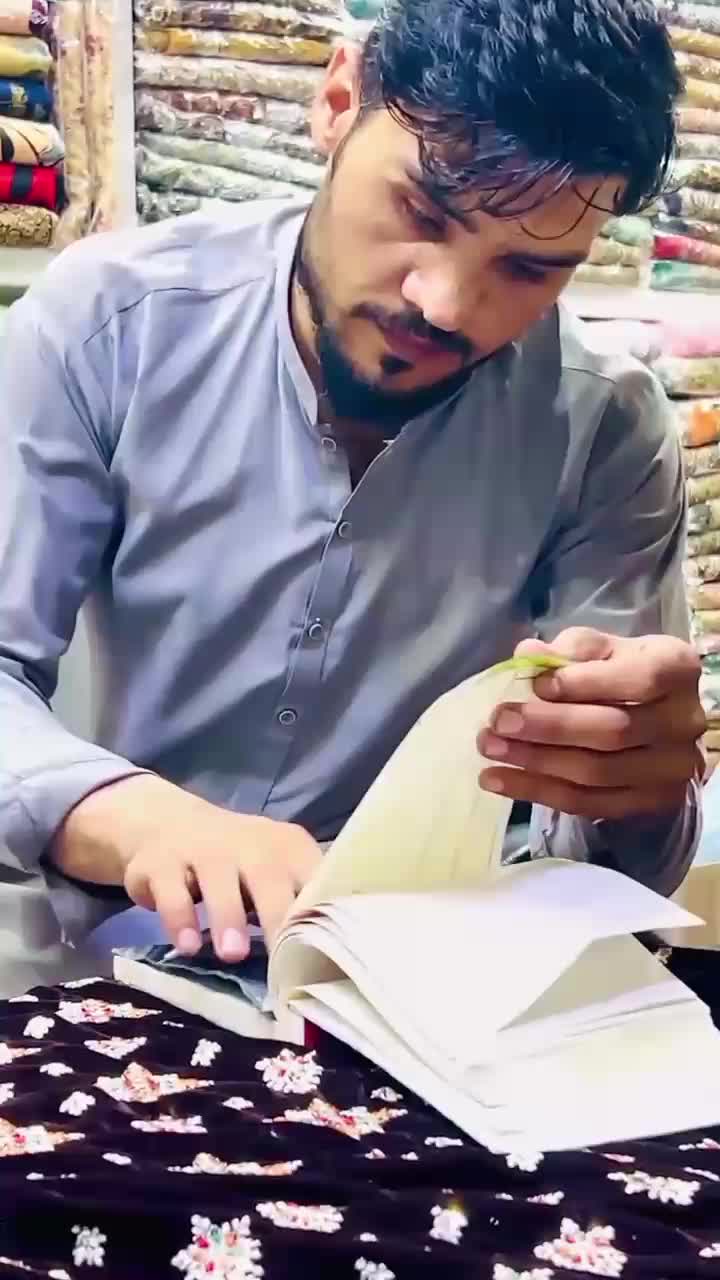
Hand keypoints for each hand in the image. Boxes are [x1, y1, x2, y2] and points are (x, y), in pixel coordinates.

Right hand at [122, 795, 322, 961]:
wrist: (168, 824)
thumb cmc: (237, 862)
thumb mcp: (273, 871)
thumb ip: (297, 903)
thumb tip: (329, 957)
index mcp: (287, 848)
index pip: (312, 878)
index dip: (319, 912)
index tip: (327, 951)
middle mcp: (247, 844)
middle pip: (268, 877)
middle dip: (277, 915)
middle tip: (284, 956)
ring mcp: (202, 850)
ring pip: (218, 880)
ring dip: (228, 916)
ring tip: (233, 954)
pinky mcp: (160, 864)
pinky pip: (170, 892)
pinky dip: (179, 920)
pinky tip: (186, 946)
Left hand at [477, 628, 705, 820]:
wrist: (656, 719)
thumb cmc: (621, 672)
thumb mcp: (602, 648)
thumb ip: (569, 649)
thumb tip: (528, 654)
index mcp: (677, 669)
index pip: (637, 680)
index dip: (583, 684)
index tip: (535, 685)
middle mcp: (684, 722)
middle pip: (613, 731)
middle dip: (548, 727)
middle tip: (498, 721)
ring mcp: (672, 769)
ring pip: (597, 772)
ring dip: (535, 762)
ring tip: (489, 748)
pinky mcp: (650, 803)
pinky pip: (589, 804)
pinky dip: (538, 792)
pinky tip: (499, 780)